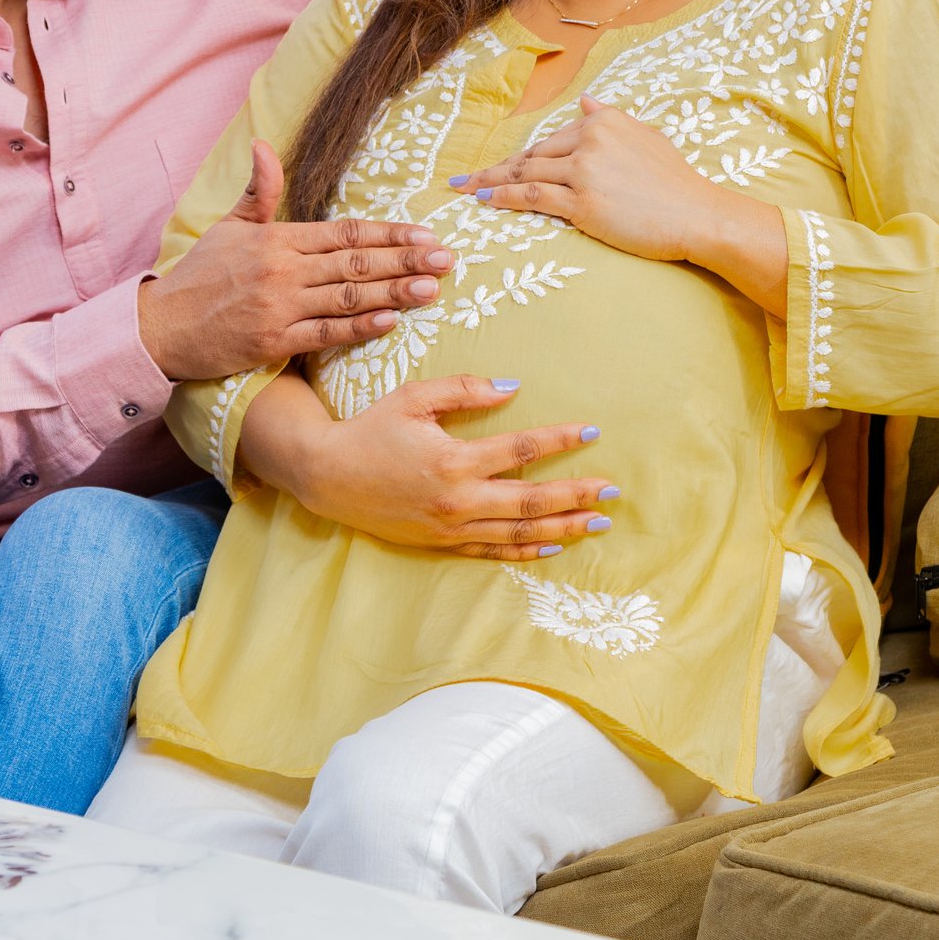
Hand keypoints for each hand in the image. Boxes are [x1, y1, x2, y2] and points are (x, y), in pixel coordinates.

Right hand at [138, 140, 455, 380]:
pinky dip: (358, 327)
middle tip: (446, 259)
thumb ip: (257, 190)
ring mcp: (280, 306)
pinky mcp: (273, 341)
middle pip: (356, 261)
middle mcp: (283, 269)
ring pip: (348, 296)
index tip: (425, 235)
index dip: (389, 233)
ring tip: (431, 289)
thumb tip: (264, 144)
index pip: (345, 232)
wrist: (161, 326)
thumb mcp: (228, 226)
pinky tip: (389, 322)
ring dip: (393, 292)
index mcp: (277, 238)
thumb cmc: (199, 275)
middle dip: (405, 259)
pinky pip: (324, 333)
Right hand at [262, 374, 616, 560]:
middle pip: (530, 500)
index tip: (592, 431)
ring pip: (518, 532)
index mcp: (453, 459)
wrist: (326, 476)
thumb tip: (512, 387)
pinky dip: (525, 551)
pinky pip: (492, 552)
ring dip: (562, 528)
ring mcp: (450, 527)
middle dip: (576, 494)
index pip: (520, 450)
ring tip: (598, 523)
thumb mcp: (412, 397)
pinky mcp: (440, 543)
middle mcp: (457, 499)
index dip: (560, 439)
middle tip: (612, 490)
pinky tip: (553, 547)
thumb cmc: (369, 429)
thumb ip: (463, 390)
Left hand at [446, 96, 730, 262]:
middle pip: (532, 156)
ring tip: (464, 189)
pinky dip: (504, 198)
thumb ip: (612, 120)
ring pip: (525, 174)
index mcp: (603, 120)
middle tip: (463, 179)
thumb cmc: (677, 183)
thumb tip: (585, 102)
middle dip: (495, 169)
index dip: (522, 157)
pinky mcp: (583, 202)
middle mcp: (590, 138)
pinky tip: (485, 200)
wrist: (698, 214)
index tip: (499, 167)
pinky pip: (532, 197)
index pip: (552, 140)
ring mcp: (584, 170)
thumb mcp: (647, 136)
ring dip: (489, 181)